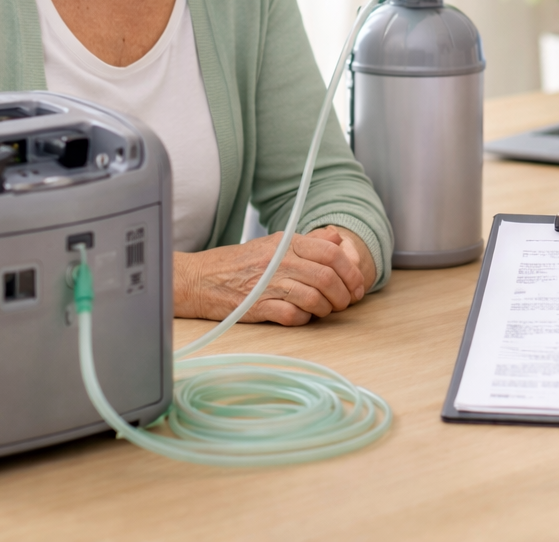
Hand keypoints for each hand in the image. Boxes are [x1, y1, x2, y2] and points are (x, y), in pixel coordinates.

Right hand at [174, 226, 374, 326]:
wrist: (201, 279)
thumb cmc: (240, 262)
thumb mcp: (275, 242)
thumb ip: (309, 241)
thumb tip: (337, 239)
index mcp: (287, 242)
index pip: (332, 253)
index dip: (351, 271)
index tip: (357, 285)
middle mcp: (280, 260)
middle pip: (327, 277)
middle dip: (344, 294)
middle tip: (346, 302)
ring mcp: (269, 284)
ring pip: (314, 298)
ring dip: (327, 309)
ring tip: (326, 311)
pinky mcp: (258, 307)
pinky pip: (293, 316)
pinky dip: (304, 320)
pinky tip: (303, 317)